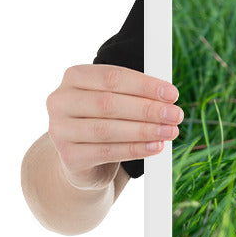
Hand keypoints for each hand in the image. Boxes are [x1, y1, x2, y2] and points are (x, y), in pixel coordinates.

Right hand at [46, 64, 183, 188]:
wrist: (83, 159)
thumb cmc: (105, 120)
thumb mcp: (117, 100)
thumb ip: (137, 94)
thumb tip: (168, 97)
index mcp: (74, 77)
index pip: (112, 77)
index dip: (145, 85)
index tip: (172, 94)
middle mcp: (61, 101)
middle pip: (109, 103)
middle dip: (148, 109)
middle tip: (175, 115)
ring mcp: (60, 130)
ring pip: (107, 129)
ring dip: (145, 130)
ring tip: (170, 131)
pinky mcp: (69, 156)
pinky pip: (107, 152)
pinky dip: (135, 149)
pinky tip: (156, 147)